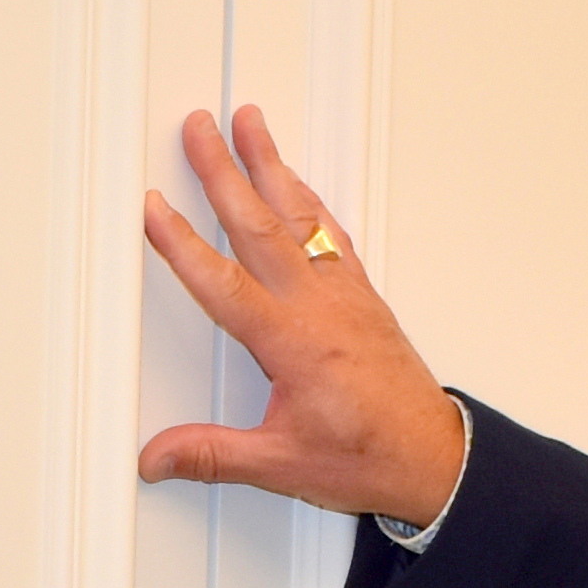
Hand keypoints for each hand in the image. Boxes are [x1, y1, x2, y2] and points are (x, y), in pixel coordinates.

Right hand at [133, 104, 470, 524]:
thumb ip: (214, 456)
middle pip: (259, 225)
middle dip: (224, 171)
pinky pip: (329, 232)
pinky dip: (308, 198)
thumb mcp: (282, 464)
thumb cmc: (369, 456)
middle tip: (198, 128)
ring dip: (270, 165)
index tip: (155, 207)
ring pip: (299, 215)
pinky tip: (295, 180)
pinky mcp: (362, 295)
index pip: (225, 283)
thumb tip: (158, 458)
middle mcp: (319, 306)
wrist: (433, 457)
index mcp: (294, 343)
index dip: (183, 244)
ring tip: (249, 123)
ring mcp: (344, 294)